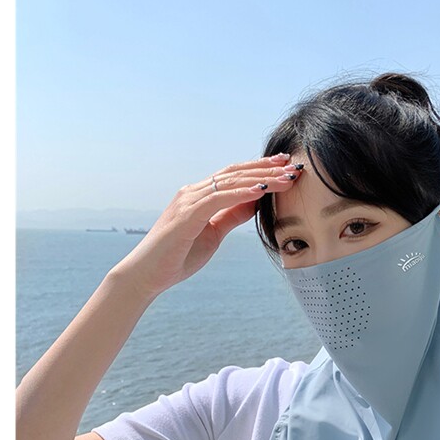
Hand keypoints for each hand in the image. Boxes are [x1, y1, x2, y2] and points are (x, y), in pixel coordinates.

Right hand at [113, 153, 301, 299]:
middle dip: (266, 168)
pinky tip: (262, 190)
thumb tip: (255, 202)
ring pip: (230, 182)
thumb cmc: (178, 257)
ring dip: (261, 178)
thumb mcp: (214, 233)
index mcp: (199, 196)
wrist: (147, 275)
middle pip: (235, 173)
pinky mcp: (186, 215)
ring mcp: (188, 201)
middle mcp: (193, 193)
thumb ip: (231, 216)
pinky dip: (241, 193)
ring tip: (285, 177)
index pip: (234, 176)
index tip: (284, 166)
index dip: (260, 169)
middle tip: (292, 165)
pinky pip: (218, 199)